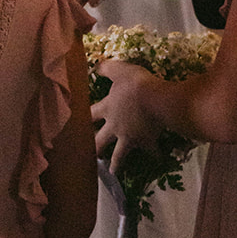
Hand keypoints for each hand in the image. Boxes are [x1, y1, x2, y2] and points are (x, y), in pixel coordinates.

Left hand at [92, 60, 161, 175]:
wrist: (155, 99)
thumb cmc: (135, 83)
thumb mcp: (119, 70)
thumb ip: (106, 68)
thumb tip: (95, 65)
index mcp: (107, 109)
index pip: (90, 115)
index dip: (84, 119)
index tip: (77, 127)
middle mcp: (114, 126)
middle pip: (100, 141)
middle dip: (95, 148)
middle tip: (91, 156)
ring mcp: (129, 137)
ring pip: (119, 154)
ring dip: (116, 163)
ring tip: (113, 172)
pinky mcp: (146, 141)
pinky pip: (151, 151)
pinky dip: (155, 155)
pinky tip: (159, 159)